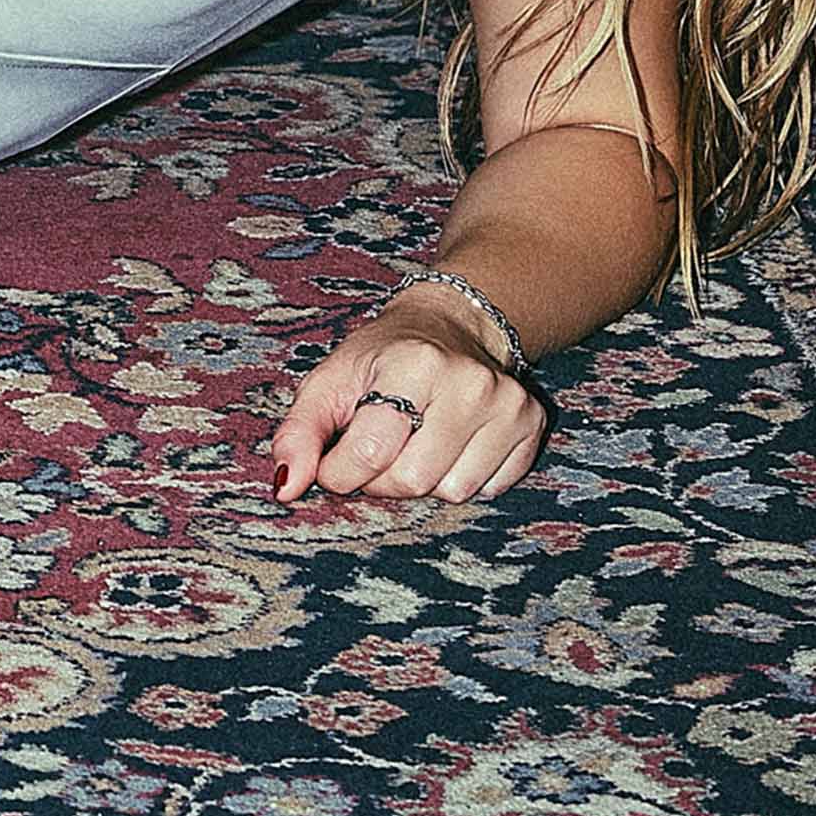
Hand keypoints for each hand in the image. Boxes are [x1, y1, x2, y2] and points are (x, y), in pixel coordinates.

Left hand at [269, 287, 548, 504]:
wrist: (451, 324)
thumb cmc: (381, 358)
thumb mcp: (330, 381)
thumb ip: (298, 433)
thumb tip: (285, 488)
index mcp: (413, 363)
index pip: (368, 454)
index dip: (341, 471)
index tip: (338, 456)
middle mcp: (468, 381)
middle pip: (413, 480)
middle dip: (384, 477)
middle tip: (382, 443)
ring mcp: (507, 403)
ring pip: (453, 491)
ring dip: (425, 479)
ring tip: (418, 438)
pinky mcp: (530, 424)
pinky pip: (490, 489)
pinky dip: (464, 475)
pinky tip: (454, 441)